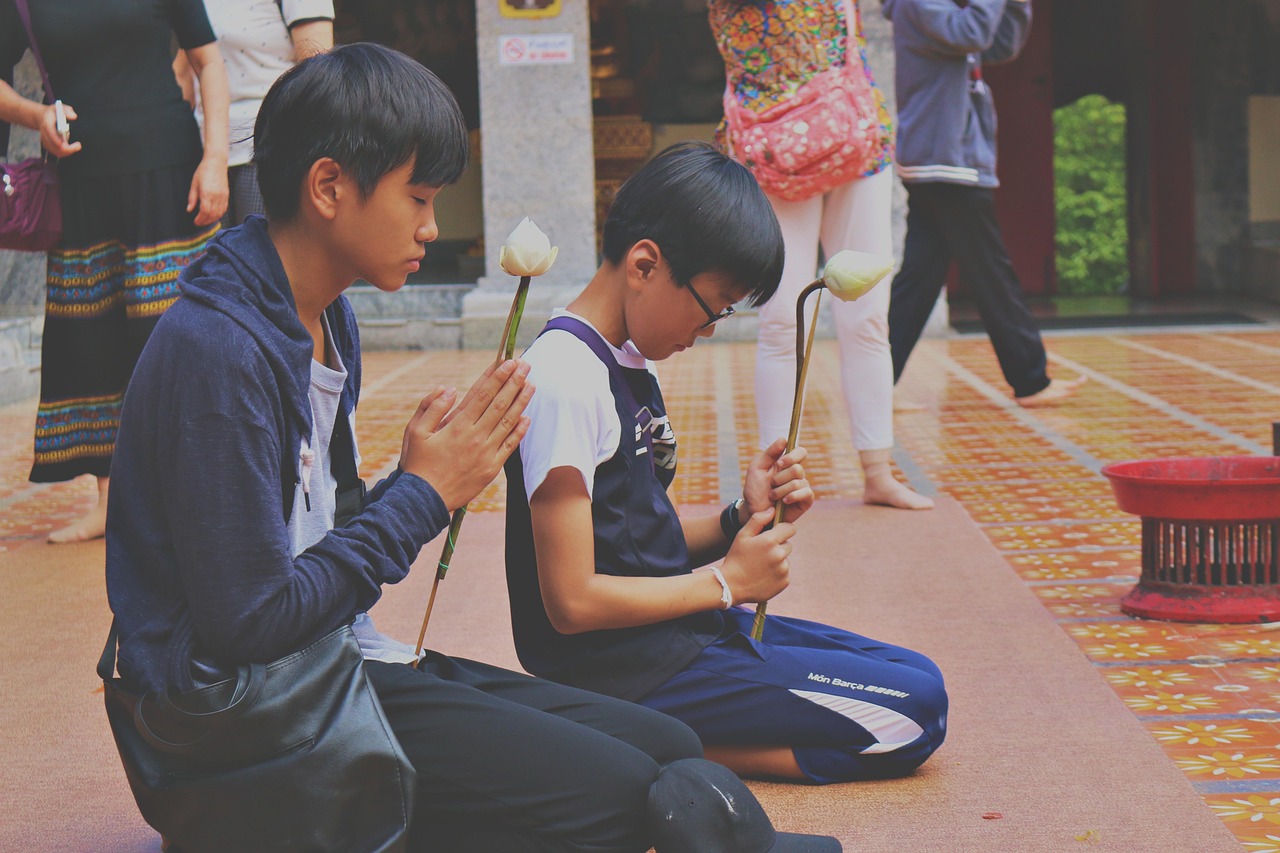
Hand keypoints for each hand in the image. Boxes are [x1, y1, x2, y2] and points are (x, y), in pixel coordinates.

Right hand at [38, 102, 79, 158]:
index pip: (50, 133)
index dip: (56, 139)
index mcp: (47, 124)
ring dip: (67, 151)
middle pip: (54, 145)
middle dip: (66, 148)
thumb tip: (74, 117)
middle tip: (78, 145)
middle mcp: (45, 134)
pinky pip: (56, 152)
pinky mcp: (48, 146)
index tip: (66, 143)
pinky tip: (71, 148)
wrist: (43, 117)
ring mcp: (45, 141)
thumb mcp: (60, 108)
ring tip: (76, 146)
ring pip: (56, 151)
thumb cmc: (54, 112)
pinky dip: (65, 152)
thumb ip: (67, 111)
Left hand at [187, 155, 228, 225]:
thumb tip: (189, 209)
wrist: (216, 163)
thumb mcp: (194, 184)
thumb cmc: (204, 171)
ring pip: (219, 213)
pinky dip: (219, 214)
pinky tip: (214, 216)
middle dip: (205, 221)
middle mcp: (216, 196)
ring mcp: (223, 196)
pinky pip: (224, 209)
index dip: (200, 219)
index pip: (205, 211)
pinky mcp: (227, 195)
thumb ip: (192, 198)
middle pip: (212, 214)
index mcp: (207, 193)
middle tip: (199, 223)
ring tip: (205, 221)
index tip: (195, 222)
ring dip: (212, 219)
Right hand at [400, 359, 533, 510]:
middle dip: (514, 382)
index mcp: (457, 425)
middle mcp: (475, 436)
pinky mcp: (491, 468)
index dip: (497, 376)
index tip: (508, 362)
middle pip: (500, 404)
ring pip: (508, 422)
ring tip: (531, 385)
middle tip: (526, 365)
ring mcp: (486, 453)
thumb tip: (450, 389)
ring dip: (521, 402)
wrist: (424, 500)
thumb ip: (431, 407)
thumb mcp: (415, 431)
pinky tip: (527, 418)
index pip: (482, 394)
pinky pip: (509, 446)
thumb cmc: (417, 464)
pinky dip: (519, 431)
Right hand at [719, 510, 793, 603]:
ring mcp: (783, 569)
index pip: (790, 528)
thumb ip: (758, 519)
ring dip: (777, 560)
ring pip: (785, 559)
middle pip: (788, 544)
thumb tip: (772, 509)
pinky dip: (777, 573)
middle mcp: (780, 554)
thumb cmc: (735, 557)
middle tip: (761, 554)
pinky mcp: (784, 581)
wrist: (731, 586)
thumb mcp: (742, 535)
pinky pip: (785, 572)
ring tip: (760, 566)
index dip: (782, 530)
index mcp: (770, 540)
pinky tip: (763, 575)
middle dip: (778, 546)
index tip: (775, 535)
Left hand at [742, 438, 814, 524]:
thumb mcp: (757, 468)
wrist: (754, 513)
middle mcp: (796, 475)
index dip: (792, 456)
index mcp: (786, 465)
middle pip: (798, 468)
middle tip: (771, 485)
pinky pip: (807, 493)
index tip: (779, 463)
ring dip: (781, 490)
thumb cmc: (754, 491)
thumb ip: (769, 453)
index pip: (800, 452)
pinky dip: (793, 496)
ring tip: (772, 496)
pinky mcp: (806, 501)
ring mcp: (802, 488)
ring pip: (799, 482)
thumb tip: (783, 439)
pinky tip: (784, 501)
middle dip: (780, 478)